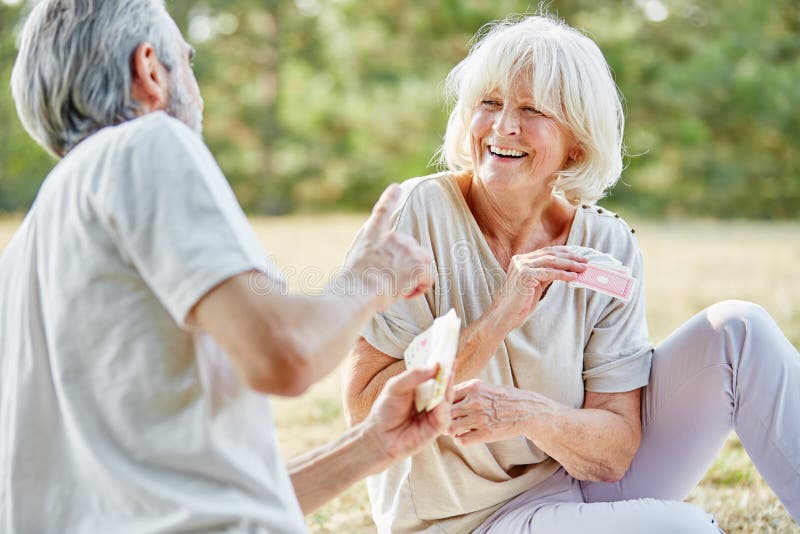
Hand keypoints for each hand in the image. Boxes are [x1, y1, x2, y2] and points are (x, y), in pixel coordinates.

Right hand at [343, 184, 433, 309]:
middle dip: (407, 267)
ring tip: (396, 288)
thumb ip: (367, 249)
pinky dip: (420, 288)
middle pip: (412, 250)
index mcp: (372, 235)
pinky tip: (405, 292)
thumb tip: (374, 252)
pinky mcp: (417, 264)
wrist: (357, 292)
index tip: (396, 187)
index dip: (390, 198)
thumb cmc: (351, 283)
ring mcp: (406, 249)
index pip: (382, 211)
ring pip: (422, 264)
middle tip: (390, 282)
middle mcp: (392, 236)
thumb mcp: (352, 260)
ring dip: (414, 278)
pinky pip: (428, 278)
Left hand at [363, 365, 453, 466]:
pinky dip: (443, 407)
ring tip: (448, 375)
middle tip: (451, 360)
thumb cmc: (386, 410)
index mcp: (422, 386)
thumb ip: (414, 376)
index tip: (448, 350)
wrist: (379, 436)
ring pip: (447, 398)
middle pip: (445, 383)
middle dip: (448, 372)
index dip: (442, 363)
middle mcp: (431, 398)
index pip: (435, 372)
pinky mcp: (437, 427)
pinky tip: (440, 401)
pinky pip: (445, 415)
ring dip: (448, 387)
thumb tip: (434, 366)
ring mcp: (436, 412)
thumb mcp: (396, 386)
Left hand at [448, 379, 537, 444]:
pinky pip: (462, 440)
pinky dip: (459, 439)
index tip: (441, 407)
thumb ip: (465, 390)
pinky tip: (463, 435)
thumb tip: (444, 396)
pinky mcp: (485, 434)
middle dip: (442, 417)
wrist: (525, 411)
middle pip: (445, 412)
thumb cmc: (502, 398)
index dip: (441, 402)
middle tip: (443, 420)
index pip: (445, 395)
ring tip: (453, 428)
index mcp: (473, 387)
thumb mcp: (484, 386)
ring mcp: (480, 419)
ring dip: (449, 429)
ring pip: (450, 427)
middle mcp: (475, 402)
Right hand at [490, 246, 586, 331]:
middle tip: (585, 260)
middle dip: (570, 257)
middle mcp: (521, 260)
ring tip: (583, 268)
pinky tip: (574, 277)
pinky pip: (549, 273)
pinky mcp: (525, 275)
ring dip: (570, 264)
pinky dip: (564, 274)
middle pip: (551, 254)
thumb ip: (545, 274)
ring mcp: (522, 266)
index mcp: (521, 260)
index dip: (564, 252)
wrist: (504, 315)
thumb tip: (565, 269)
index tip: (578, 256)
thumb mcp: (535, 284)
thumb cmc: (519, 303)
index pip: (547, 251)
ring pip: (552, 261)